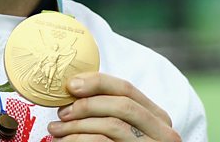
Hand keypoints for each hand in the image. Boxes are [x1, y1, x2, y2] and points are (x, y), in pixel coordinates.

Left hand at [47, 73, 180, 141]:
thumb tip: (75, 87)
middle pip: (122, 105)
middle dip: (87, 105)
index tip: (70, 85)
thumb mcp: (124, 128)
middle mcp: (163, 132)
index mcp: (157, 117)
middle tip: (62, 112)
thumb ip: (109, 110)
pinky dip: (81, 140)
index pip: (126, 89)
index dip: (97, 82)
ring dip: (78, 125)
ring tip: (56, 130)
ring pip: (113, 125)